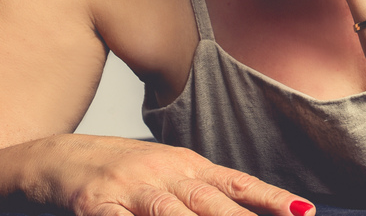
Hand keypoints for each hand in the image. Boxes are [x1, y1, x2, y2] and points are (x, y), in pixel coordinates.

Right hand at [40, 135, 312, 215]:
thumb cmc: (125, 171)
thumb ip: (209, 192)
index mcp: (187, 165)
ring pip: (169, 213)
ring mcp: (130, 188)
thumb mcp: (171, 173)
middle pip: (209, 202)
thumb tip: (257, 207)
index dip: (271, 199)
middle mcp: (164, 173)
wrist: (60, 156)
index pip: (237, 183)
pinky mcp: (95, 205)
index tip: (304, 212)